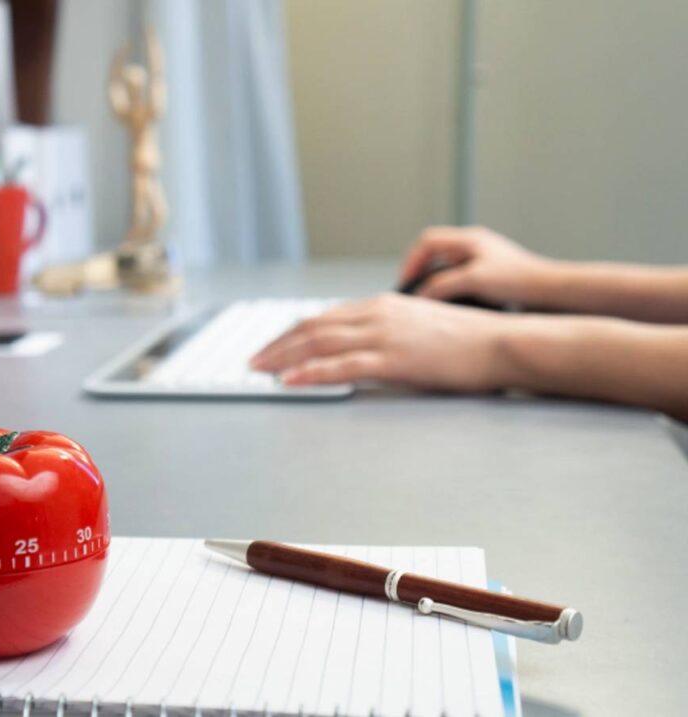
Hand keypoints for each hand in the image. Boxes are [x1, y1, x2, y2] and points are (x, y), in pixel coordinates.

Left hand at [250, 293, 506, 390]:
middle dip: (278, 344)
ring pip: (319, 343)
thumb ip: (389, 332)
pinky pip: (341, 366)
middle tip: (254, 359)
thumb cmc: (469, 341)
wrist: (502, 344)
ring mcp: (385, 335)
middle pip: (314, 326)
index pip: (326, 316)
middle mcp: (378, 313)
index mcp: (384, 304)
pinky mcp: (393, 359)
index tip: (274, 345)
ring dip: (283, 357)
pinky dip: (310, 373)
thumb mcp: (421, 327)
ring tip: (260, 369)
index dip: (294, 332)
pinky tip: (290, 380)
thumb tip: (363, 347)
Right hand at [399, 226, 552, 305]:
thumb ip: (442, 285)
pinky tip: (451, 307)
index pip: (427, 241)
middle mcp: (474, 246)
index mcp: (470, 239)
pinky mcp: (488, 277)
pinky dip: (448, 292)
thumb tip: (420, 296)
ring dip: (434, 284)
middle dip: (419, 272)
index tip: (406, 282)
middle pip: (434, 254)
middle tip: (412, 292)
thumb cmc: (519, 280)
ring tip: (428, 301)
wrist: (551, 293)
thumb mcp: (474, 280)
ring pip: (445, 269)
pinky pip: (458, 280)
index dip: (411, 261)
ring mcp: (481, 261)